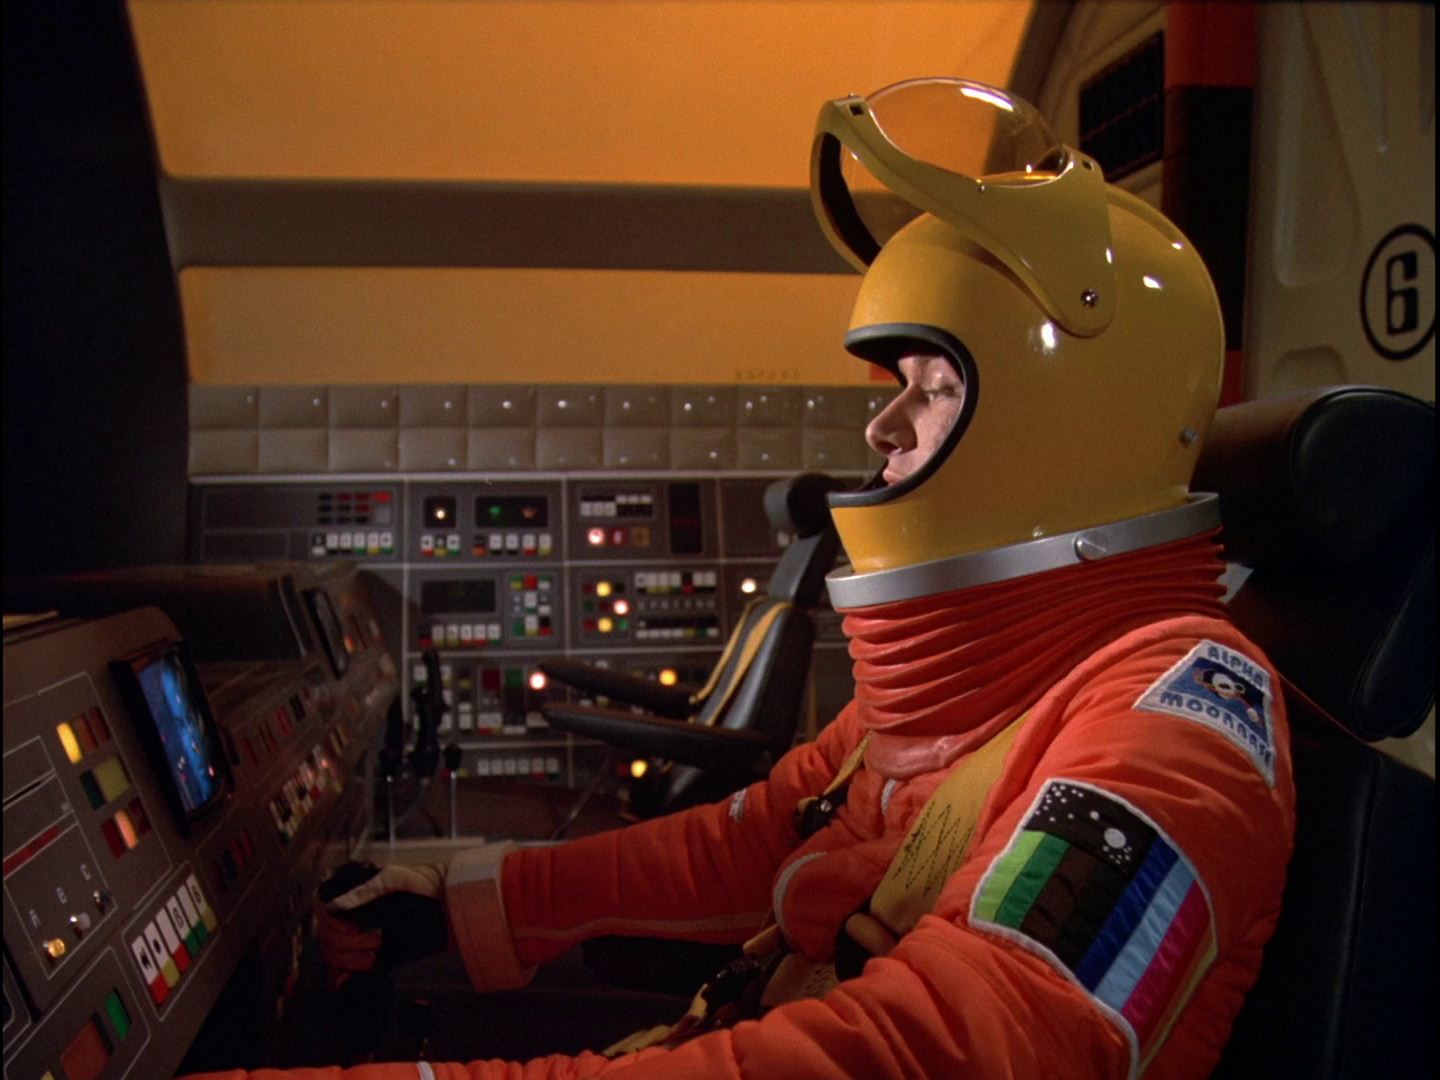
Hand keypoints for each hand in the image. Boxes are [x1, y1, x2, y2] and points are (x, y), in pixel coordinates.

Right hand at [315, 862, 447, 988]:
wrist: (454, 906)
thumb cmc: (430, 884)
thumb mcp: (399, 877)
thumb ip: (368, 888)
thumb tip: (337, 904)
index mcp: (357, 892)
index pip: (324, 910)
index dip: (333, 924)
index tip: (353, 929)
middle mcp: (355, 914)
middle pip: (327, 936)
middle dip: (347, 944)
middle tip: (376, 941)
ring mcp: (363, 935)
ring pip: (334, 955)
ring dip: (350, 961)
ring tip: (374, 956)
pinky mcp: (374, 954)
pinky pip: (345, 971)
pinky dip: (343, 976)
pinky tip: (349, 978)